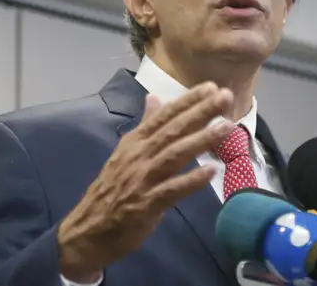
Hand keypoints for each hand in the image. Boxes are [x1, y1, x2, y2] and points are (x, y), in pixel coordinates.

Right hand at [56, 82, 234, 281]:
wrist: (89, 230)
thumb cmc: (112, 189)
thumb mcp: (126, 152)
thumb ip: (145, 125)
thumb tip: (154, 96)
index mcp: (135, 141)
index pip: (165, 115)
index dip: (188, 100)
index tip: (212, 86)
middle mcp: (139, 155)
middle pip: (173, 130)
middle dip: (200, 112)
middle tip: (226, 96)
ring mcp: (142, 179)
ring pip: (175, 154)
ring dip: (201, 139)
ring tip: (227, 126)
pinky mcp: (146, 204)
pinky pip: (171, 190)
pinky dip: (191, 180)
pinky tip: (211, 171)